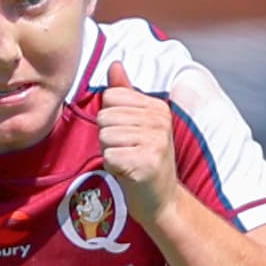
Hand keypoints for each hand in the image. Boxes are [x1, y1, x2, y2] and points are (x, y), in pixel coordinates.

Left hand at [94, 61, 179, 213]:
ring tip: (128, 161)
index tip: (127, 135)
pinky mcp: (147, 162)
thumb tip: (115, 64)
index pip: (110, 97)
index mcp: (157, 107)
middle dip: (107, 138)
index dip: (110, 119)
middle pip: (105, 116)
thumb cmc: (143, 159)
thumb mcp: (136, 123)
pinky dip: (113, 168)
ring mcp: (155, 141)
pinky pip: (109, 156)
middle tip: (126, 151)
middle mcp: (160, 120)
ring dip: (110, 153)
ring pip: (105, 136)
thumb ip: (124, 94)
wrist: (161, 200)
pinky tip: (129, 173)